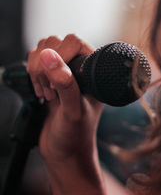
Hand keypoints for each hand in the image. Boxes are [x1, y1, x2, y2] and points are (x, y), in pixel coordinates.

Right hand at [27, 34, 107, 194]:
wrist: (64, 152)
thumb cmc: (75, 136)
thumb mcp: (73, 111)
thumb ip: (65, 84)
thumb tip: (49, 56)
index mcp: (92, 72)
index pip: (75, 42)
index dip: (61, 55)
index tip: (56, 80)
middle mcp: (79, 68)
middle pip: (55, 43)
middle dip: (45, 67)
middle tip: (51, 91)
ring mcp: (64, 72)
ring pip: (43, 50)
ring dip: (38, 71)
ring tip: (47, 93)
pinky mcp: (50, 78)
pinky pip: (36, 61)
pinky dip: (33, 75)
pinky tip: (41, 92)